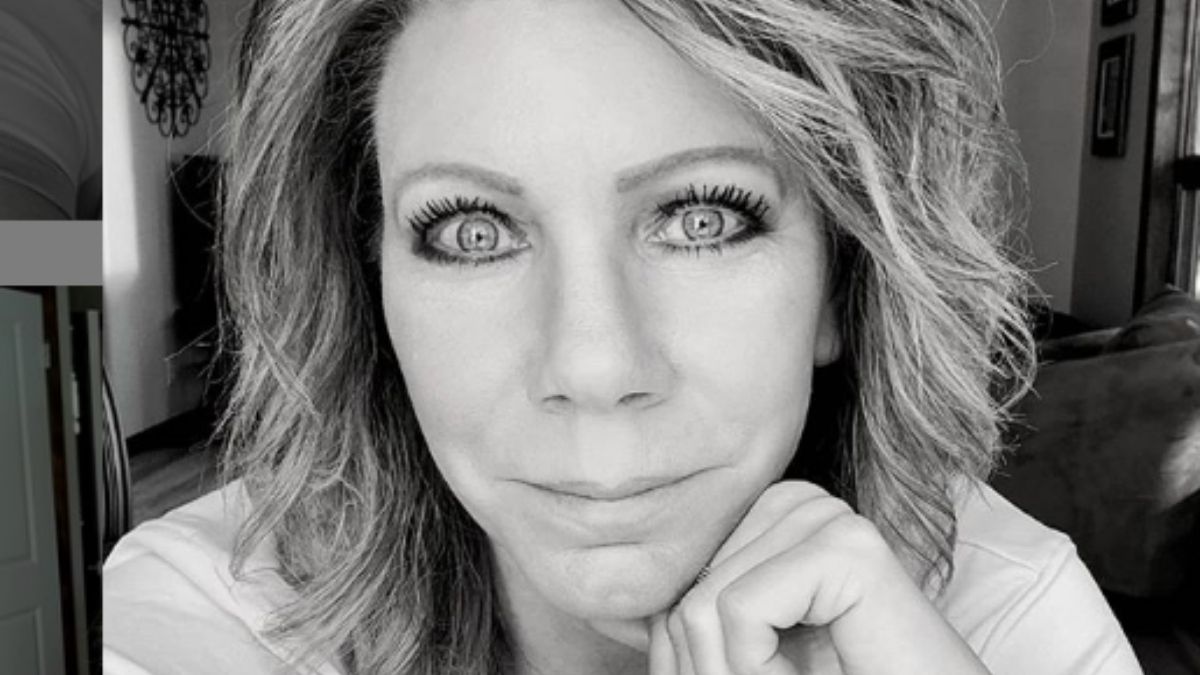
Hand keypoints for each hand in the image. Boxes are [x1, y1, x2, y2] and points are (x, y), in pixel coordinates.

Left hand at [647, 481, 990, 674]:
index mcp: (766, 518)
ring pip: (704, 604)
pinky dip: (760, 670)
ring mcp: (824, 517)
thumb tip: (614, 609)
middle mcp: (793, 502)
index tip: (759, 666)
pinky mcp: (847, 547)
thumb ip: (688, 622)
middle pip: (685, 593)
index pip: (674, 582)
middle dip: (717, 668)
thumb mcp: (743, 656)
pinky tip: (822, 673)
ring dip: (742, 674)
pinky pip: (739, 612)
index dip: (693, 653)